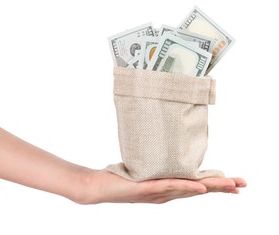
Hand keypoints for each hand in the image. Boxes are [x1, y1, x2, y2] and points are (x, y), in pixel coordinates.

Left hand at [77, 169, 245, 203]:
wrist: (98, 187)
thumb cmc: (120, 177)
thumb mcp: (143, 168)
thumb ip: (156, 162)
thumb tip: (164, 148)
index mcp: (167, 188)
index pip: (196, 186)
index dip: (216, 185)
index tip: (235, 183)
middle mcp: (166, 193)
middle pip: (199, 189)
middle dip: (222, 187)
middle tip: (242, 185)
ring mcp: (157, 193)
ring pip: (189, 189)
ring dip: (211, 187)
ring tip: (230, 185)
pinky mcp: (146, 189)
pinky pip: (168, 187)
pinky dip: (185, 187)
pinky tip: (199, 187)